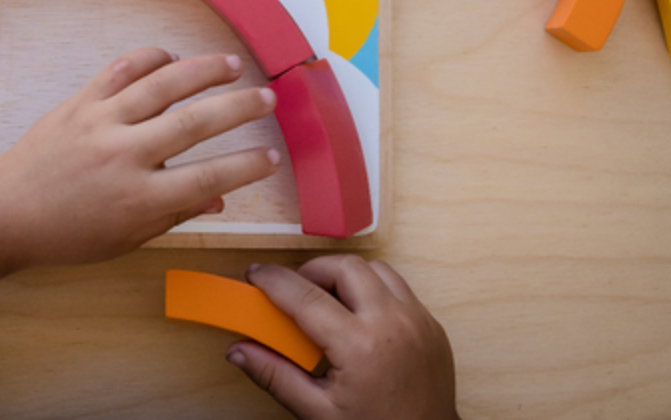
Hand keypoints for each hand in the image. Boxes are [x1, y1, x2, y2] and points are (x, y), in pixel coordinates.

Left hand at [0, 47, 280, 267]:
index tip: (272, 157)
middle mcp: (123, 155)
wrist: (7, 209)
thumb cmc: (68, 233)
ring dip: (202, 71)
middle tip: (268, 99)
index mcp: (137, 199)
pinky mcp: (81, 102)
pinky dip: (149, 58)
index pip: (205, 178)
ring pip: (161, 87)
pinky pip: (121, 70)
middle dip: (237, 109)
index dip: (244, 167)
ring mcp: (101, 123)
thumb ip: (173, 214)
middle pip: (192, 124)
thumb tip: (220, 197)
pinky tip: (173, 57)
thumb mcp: (125, 238)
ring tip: (232, 65)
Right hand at [228, 257, 459, 419]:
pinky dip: (374, 290)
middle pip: (344, 266)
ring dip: (346, 276)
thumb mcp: (318, 412)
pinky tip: (359, 318)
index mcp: (360, 346)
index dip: (274, 281)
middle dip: (313, 271)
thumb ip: (276, 376)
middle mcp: (392, 323)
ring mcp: (417, 320)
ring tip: (328, 303)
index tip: (255, 275)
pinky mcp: (431, 324)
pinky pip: (398, 287)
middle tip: (294, 293)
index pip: (305, 296)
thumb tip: (239, 351)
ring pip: (376, 269)